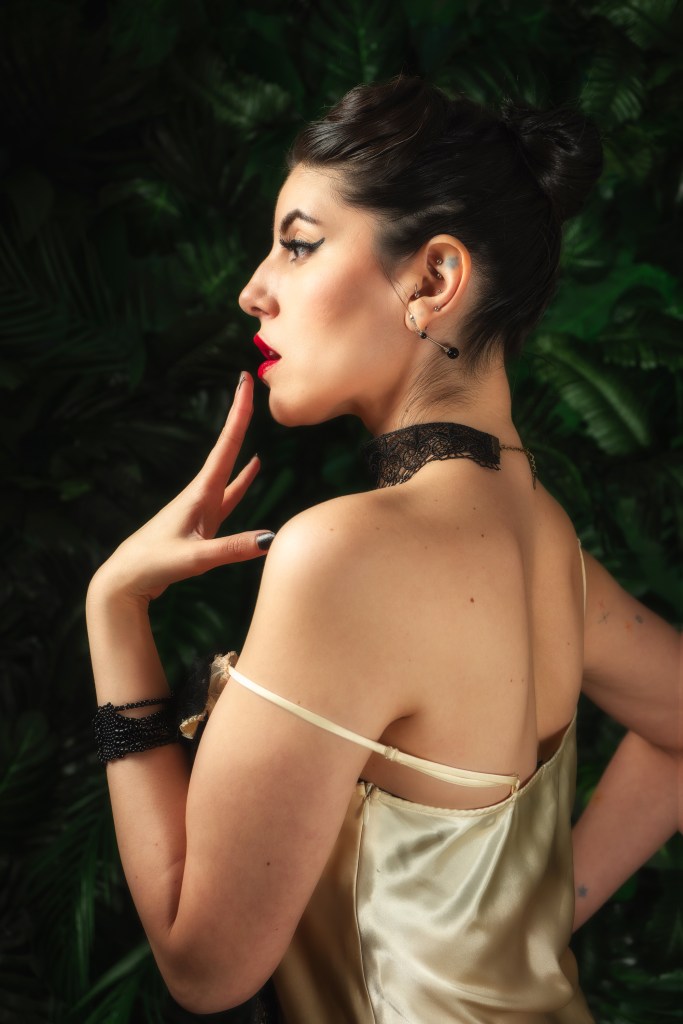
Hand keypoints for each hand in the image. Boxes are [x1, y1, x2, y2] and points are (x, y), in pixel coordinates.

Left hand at [90, 372, 272, 602]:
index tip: (244, 382)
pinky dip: (243, 479)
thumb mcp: (195, 559)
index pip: (225, 446)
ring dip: (241, 443)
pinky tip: (253, 469)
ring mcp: (201, 507)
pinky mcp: (203, 523)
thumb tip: (271, 538)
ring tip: (254, 418)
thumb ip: (232, 548)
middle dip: (239, 417)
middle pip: (227, 448)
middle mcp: (201, 494)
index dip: (238, 414)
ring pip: (229, 467)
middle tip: (249, 385)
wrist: (127, 579)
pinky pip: (230, 493)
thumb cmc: (154, 565)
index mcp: (199, 494)